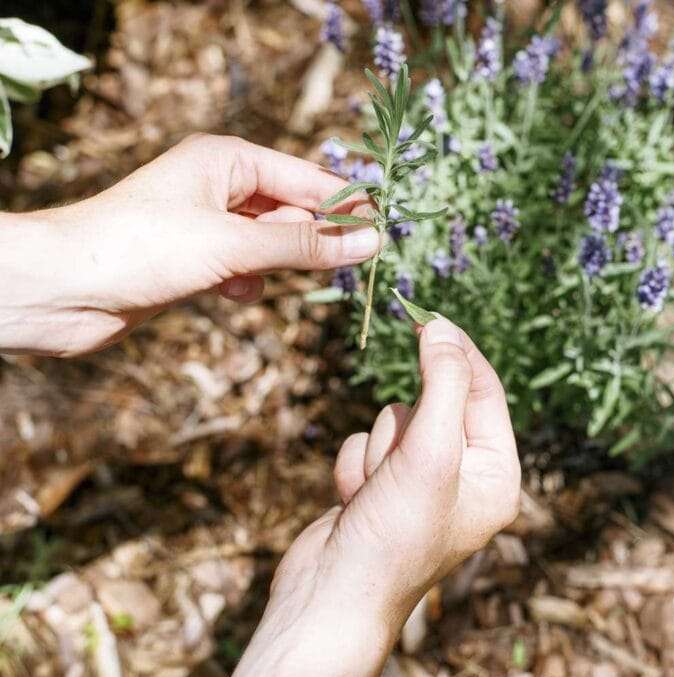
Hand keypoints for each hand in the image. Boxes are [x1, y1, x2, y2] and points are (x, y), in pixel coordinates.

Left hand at [0, 134, 377, 355]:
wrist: (62, 289)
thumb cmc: (141, 248)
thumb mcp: (235, 244)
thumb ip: (305, 246)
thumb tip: (369, 242)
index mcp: (227, 159)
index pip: (306, 178)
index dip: (345, 204)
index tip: (386, 228)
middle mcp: (218, 185)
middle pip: (291, 210)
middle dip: (313, 239)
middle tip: (350, 266)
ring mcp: (205, 223)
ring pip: (270, 242)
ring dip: (277, 265)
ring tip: (268, 280)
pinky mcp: (194, 259)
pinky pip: (244, 266)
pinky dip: (248, 282)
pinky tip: (234, 295)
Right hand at [232, 318, 520, 676]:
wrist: (330, 596)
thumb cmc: (394, 536)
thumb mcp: (431, 453)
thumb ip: (442, 384)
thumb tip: (441, 328)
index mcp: (497, 474)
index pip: (485, 393)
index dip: (458, 353)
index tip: (429, 317)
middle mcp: (465, 477)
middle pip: (434, 404)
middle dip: (406, 430)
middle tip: (401, 465)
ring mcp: (421, 483)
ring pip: (395, 420)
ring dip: (378, 451)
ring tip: (377, 496)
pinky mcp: (382, 487)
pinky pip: (366, 444)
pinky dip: (356, 467)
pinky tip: (356, 505)